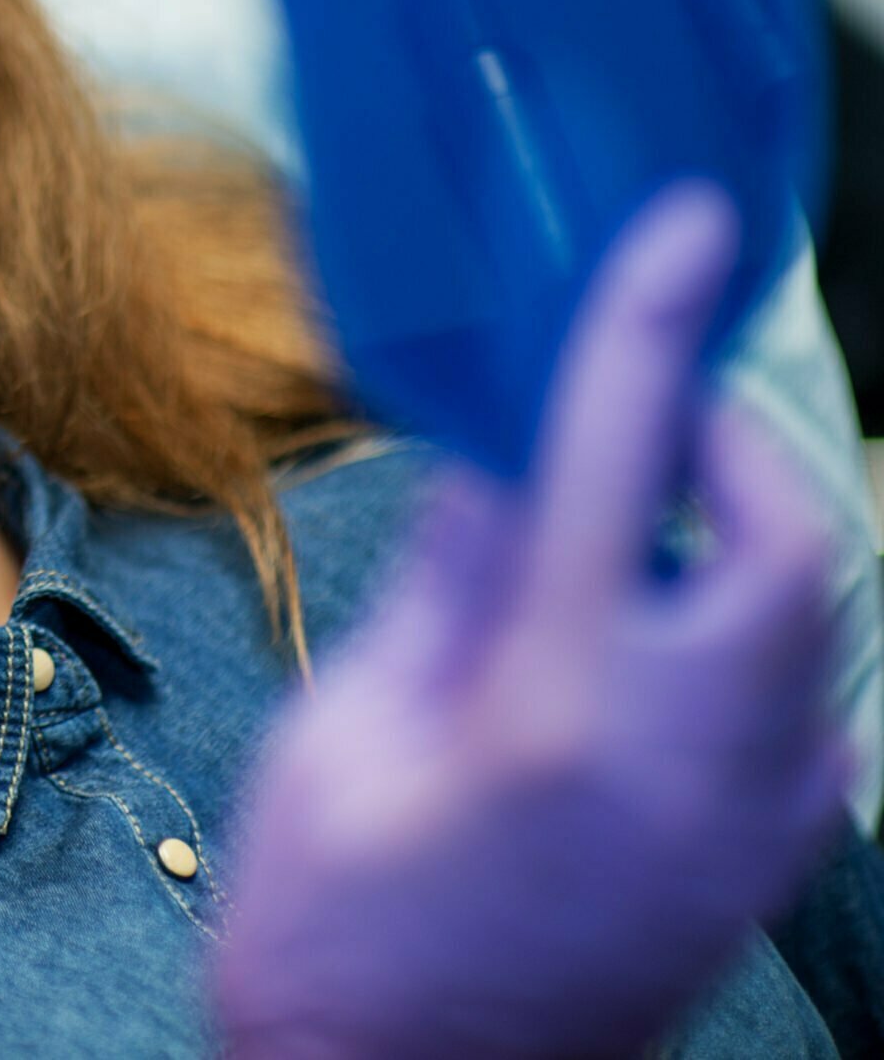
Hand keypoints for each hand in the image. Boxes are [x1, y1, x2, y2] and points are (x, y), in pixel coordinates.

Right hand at [214, 184, 851, 1059]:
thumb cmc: (333, 928)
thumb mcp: (342, 733)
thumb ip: (443, 589)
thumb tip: (501, 464)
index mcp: (554, 709)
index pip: (624, 465)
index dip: (649, 327)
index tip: (681, 228)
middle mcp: (693, 761)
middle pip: (795, 543)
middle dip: (737, 450)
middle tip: (645, 422)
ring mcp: (757, 826)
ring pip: (824, 626)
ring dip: (749, 544)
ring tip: (639, 534)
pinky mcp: (776, 868)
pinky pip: (818, 714)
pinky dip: (754, 646)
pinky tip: (658, 654)